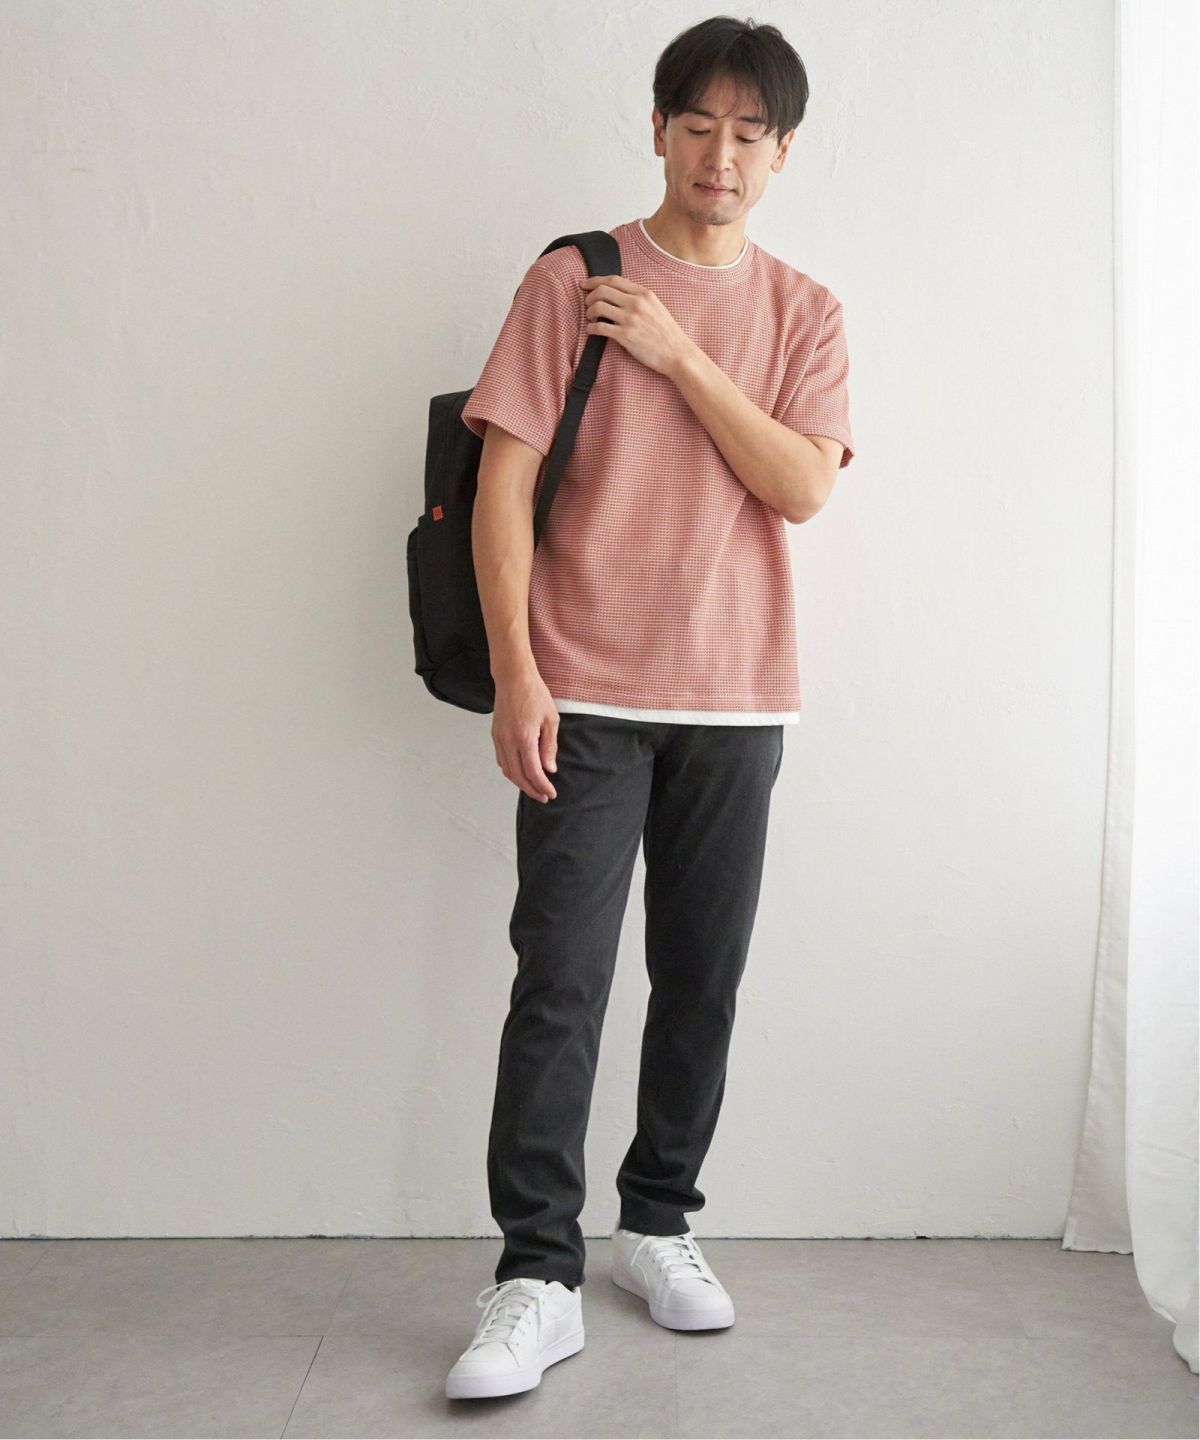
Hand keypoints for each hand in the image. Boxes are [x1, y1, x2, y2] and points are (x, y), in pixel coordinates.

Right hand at [491, 670, 558, 802]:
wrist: (513, 678)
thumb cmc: (534, 694)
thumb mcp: (551, 719)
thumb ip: (549, 746)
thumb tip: (549, 768)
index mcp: (524, 737)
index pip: (533, 771)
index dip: (542, 785)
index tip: (551, 793)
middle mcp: (508, 740)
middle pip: (518, 775)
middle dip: (531, 789)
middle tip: (543, 797)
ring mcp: (499, 738)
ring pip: (507, 770)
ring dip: (520, 783)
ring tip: (534, 788)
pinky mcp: (495, 735)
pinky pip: (501, 759)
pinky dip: (511, 771)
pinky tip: (521, 773)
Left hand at [579, 275, 693, 377]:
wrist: (677, 353)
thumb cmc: (667, 333)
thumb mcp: (656, 307)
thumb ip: (639, 298)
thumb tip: (618, 294)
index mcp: (644, 294)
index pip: (613, 280)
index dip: (595, 280)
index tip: (585, 284)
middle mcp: (636, 303)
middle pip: (602, 290)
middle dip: (590, 296)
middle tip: (588, 305)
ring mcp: (630, 319)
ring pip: (598, 307)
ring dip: (589, 312)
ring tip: (591, 319)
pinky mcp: (625, 336)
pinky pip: (600, 328)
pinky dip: (591, 329)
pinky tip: (591, 331)